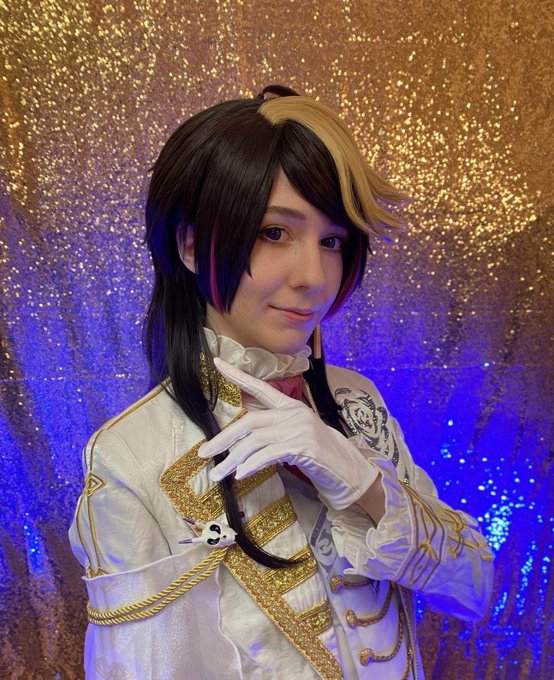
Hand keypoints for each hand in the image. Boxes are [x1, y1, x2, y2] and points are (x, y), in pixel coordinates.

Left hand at [197, 358, 379, 510]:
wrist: (344, 467)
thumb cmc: (316, 452)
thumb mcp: (293, 433)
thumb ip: (271, 428)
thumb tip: (240, 434)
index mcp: (289, 405)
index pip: (259, 387)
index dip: (237, 375)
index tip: (215, 362)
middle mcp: (293, 413)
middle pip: (249, 422)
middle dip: (223, 439)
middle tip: (204, 453)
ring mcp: (298, 429)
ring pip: (255, 441)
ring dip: (232, 460)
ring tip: (217, 474)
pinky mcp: (303, 447)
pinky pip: (269, 455)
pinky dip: (252, 465)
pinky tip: (240, 474)